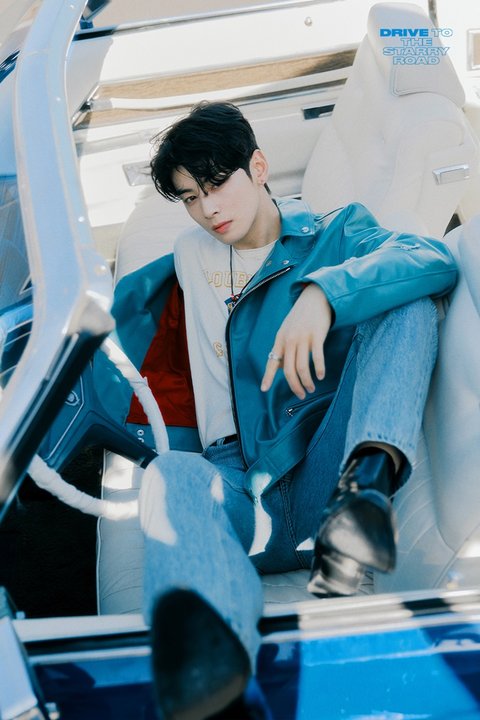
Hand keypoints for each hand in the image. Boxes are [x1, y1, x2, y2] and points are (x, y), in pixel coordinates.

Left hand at [261, 284, 331, 399]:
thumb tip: (278, 368)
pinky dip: (319, 369)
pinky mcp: (317, 335)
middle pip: (288, 370)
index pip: (272, 362)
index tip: (264, 389)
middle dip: (294, 386)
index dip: (267, 376)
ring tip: (311, 388)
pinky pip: (317, 357)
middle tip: (301, 395)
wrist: (315, 298)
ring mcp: (303, 337)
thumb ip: (282, 349)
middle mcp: (289, 340)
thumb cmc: (301, 317)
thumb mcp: (286, 331)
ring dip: (307, 381)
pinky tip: (321, 376)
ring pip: (302, 367)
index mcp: (280, 340)